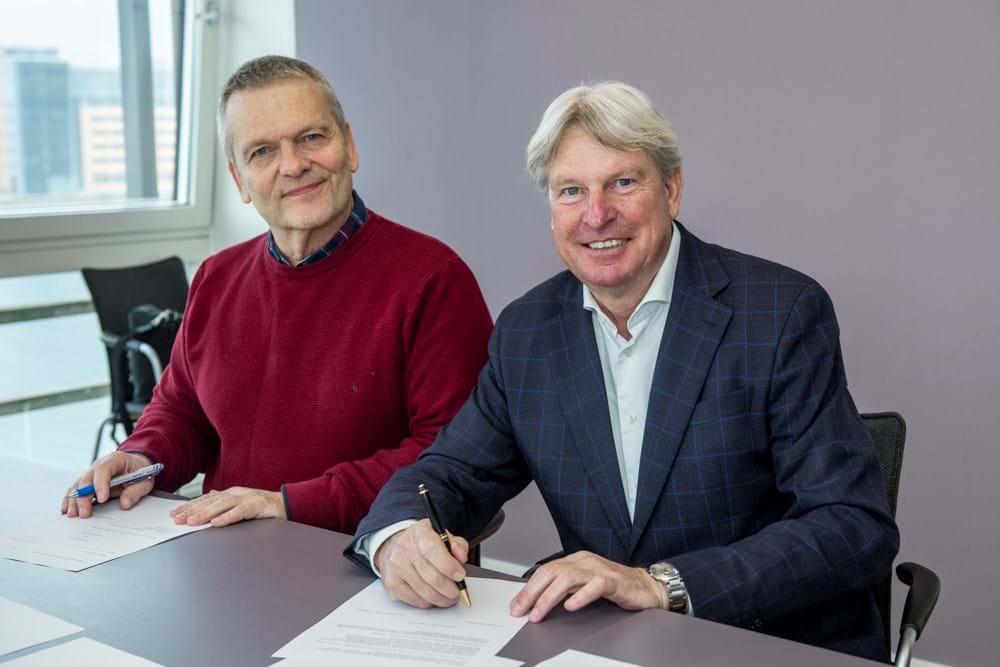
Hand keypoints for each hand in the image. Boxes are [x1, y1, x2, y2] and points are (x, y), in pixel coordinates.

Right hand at [61, 452, 153, 517]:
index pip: (104, 470)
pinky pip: (75, 490)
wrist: (137, 465)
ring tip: (73, 515)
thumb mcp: (145, 481)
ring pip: (78, 486)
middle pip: (87, 480)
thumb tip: (124, 504)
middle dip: (84, 497)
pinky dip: (69, 500)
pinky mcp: (87, 482)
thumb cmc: (140, 471)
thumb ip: (135, 491)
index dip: (100, 484)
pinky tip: (66, 510)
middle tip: (85, 513)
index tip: (102, 499)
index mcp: (115, 460)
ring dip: (74, 500)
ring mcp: (91, 473)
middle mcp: (99, 465)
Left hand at [169, 487, 285, 527]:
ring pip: (221, 506)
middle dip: (192, 510)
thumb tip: (210, 496)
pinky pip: (239, 512)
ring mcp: (246, 498)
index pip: (206, 499)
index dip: (190, 506)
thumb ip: (226, 501)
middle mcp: (236, 494)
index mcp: (231, 493)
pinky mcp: (256, 506)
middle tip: (177, 519)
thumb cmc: (263, 506)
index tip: (175, 513)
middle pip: (210, 502)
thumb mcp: (241, 502)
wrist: (287, 503)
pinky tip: (216, 523)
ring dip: (205, 514)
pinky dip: (227, 517)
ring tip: (191, 522)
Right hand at [374, 519, 468, 608]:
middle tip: (458, 591)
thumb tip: (461, 557)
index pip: (431, 549)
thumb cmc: (425, 544)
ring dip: (442, 598)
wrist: (398, 549)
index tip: (460, 575)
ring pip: (425, 592)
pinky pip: (416, 600)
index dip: (448, 565)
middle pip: (431, 576)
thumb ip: (457, 545)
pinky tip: (435, 597)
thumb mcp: (444, 538)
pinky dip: (430, 602)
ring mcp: (396, 566)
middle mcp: (404, 547)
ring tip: (450, 597)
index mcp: (419, 532)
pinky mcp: (392, 583)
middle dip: (450, 588)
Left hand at [509, 551, 666, 621]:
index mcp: (576, 561)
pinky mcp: (613, 580)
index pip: (545, 571)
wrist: (647, 587)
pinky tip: (570, 606)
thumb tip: (538, 603)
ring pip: (568, 578)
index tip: (516, 605)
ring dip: (550, 597)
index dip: (528, 588)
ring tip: (539, 612)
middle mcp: (585, 561)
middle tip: (520, 610)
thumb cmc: (616, 587)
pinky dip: (581, 596)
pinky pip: (595, 586)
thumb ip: (565, 590)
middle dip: (532, 593)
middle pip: (552, 572)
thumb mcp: (585, 586)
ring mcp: (599, 569)